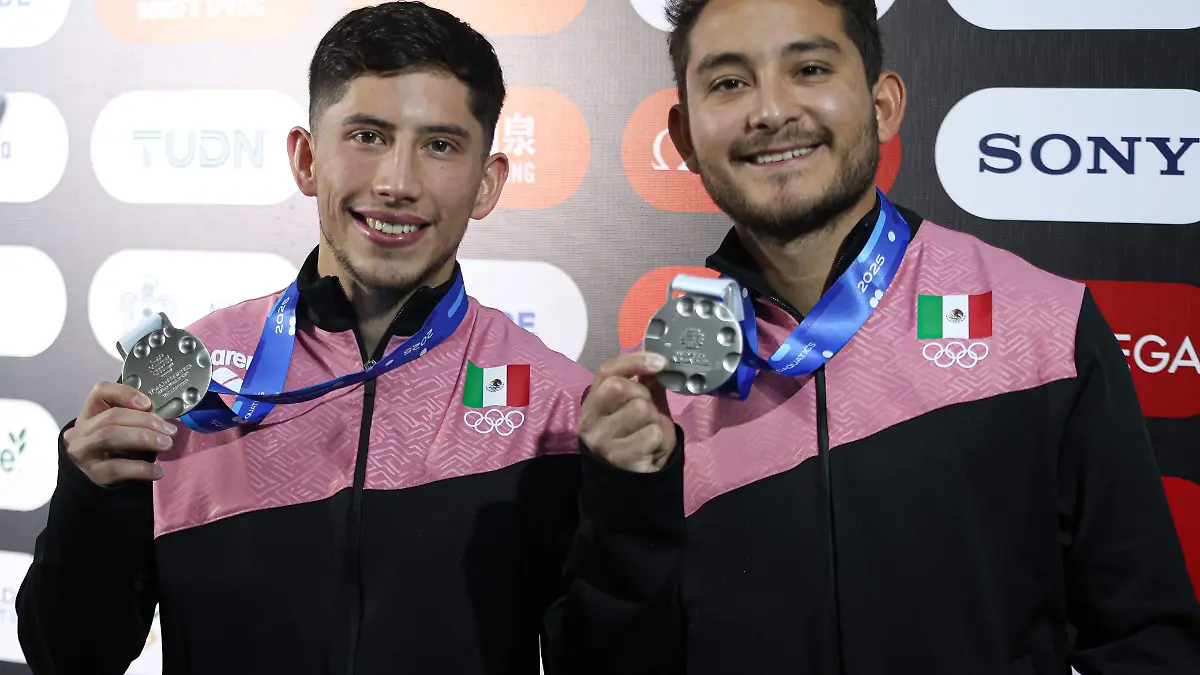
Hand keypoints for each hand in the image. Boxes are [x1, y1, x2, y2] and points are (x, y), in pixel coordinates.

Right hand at [62, 383, 177, 485]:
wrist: (97, 472)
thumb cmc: (116, 444)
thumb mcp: (123, 426)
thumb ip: (137, 417)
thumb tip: (162, 420)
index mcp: (91, 412)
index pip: (100, 391)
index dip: (125, 393)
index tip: (148, 404)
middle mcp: (83, 429)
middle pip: (111, 417)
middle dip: (145, 421)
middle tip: (170, 430)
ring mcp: (85, 452)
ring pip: (110, 437)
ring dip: (143, 439)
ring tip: (166, 444)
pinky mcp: (94, 473)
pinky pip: (117, 468)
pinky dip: (141, 468)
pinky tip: (158, 471)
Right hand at [579, 352, 675, 472]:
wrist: (636, 481)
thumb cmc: (639, 438)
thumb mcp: (643, 407)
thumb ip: (646, 384)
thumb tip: (656, 361)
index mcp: (594, 402)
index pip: (607, 371)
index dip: (634, 361)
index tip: (660, 362)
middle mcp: (590, 420)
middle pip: (620, 387)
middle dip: (643, 395)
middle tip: (648, 412)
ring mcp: (601, 440)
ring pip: (640, 409)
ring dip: (654, 420)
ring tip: (648, 433)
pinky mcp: (617, 457)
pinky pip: (651, 433)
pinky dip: (659, 440)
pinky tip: (651, 449)